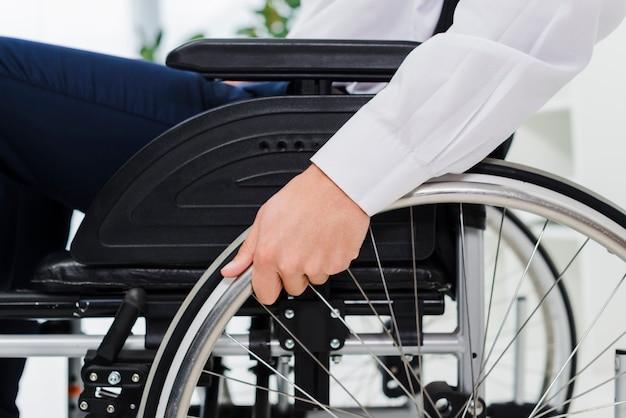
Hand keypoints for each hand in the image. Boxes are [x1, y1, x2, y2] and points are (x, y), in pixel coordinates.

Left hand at [220, 164, 369, 303]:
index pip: (265, 294)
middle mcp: (292, 264)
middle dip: (294, 274)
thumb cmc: (304, 196)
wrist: (337, 187)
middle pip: (292, 289)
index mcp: (269, 254)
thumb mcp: (265, 217)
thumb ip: (248, 249)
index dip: (268, 286)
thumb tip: (232, 270)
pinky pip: (331, 271)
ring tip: (313, 240)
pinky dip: (330, 259)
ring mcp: (317, 266)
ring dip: (313, 266)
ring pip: (313, 279)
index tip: (272, 278)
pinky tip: (326, 239)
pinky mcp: (338, 264)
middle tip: (297, 248)